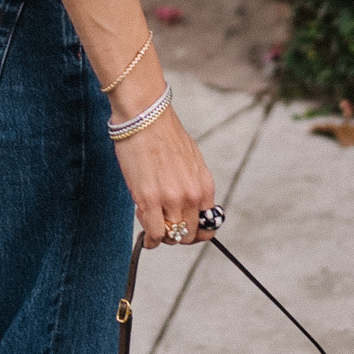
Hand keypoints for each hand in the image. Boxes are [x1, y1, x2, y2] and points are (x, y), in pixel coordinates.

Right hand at [112, 105, 214, 247]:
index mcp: (205, 186)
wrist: (145, 115)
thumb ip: (192, 184)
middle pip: (189, 234)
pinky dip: (150, 238)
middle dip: (176, 235)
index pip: (208, 225)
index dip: (196, 232)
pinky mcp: (148, 199)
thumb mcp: (191, 160)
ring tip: (150, 219)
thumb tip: (187, 204)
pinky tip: (144, 231)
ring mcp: (170, 199)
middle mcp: (192, 196)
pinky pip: (154, 233)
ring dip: (161, 234)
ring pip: (171, 236)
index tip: (185, 231)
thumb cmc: (163, 133)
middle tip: (163, 225)